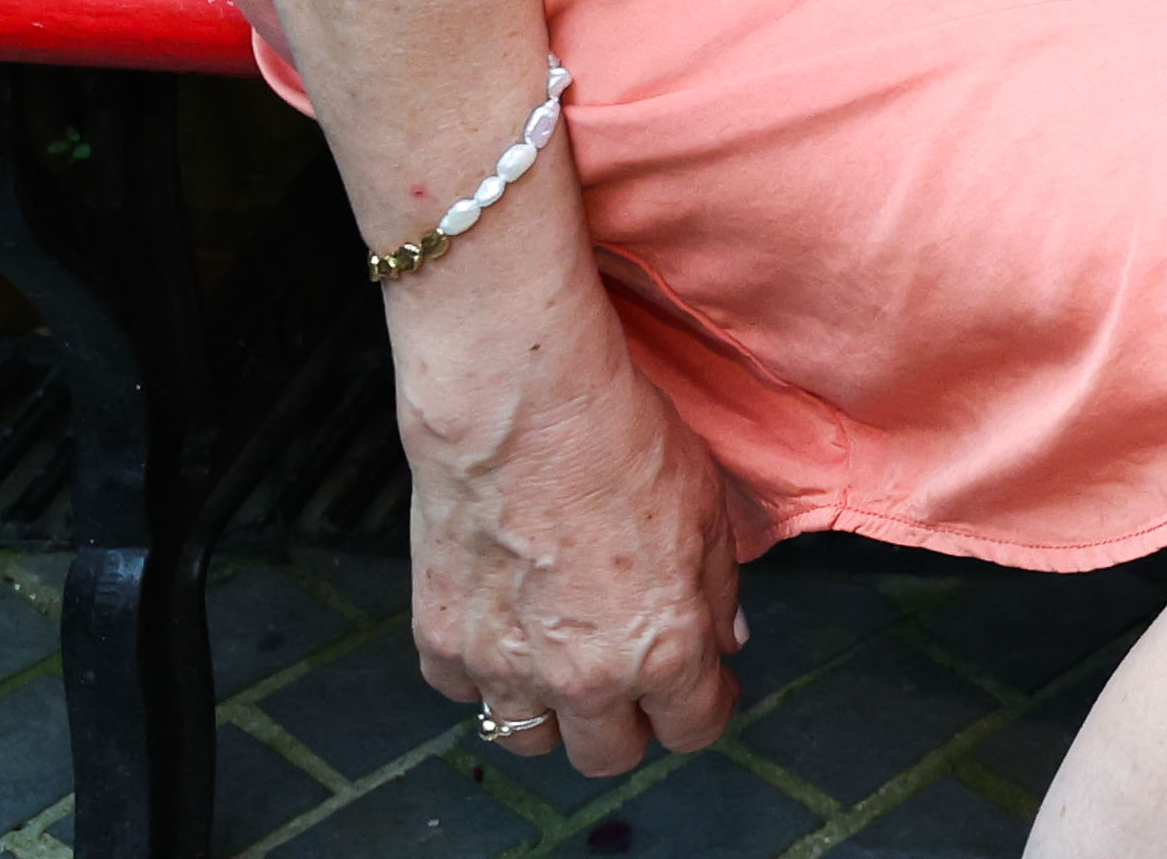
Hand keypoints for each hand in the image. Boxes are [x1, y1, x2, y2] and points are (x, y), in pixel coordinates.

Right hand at [398, 267, 743, 774]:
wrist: (523, 411)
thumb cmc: (622, 447)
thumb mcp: (709, 513)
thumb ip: (718, 592)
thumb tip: (723, 638)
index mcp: (662, 650)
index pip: (692, 730)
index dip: (705, 709)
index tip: (705, 689)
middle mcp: (582, 678)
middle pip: (607, 755)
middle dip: (629, 725)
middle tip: (635, 682)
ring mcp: (504, 668)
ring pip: (529, 740)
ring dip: (551, 712)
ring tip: (565, 662)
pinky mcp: (442, 644)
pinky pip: (465, 690)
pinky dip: (484, 671)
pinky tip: (506, 627)